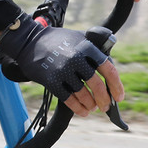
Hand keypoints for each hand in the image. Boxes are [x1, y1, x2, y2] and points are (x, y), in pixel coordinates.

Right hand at [0, 16, 125, 117]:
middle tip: (106, 106)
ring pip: (83, 94)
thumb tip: (111, 69)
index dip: (116, 86)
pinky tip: (82, 111)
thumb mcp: (79, 37)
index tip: (119, 97)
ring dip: (91, 104)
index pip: (108, 69)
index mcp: (87, 47)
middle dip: (104, 99)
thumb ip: (96, 48)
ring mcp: (63, 70)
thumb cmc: (58, 40)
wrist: (29, 42)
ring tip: (93, 108)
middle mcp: (76, 58)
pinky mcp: (51, 81)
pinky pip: (68, 99)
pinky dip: (78, 108)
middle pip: (97, 85)